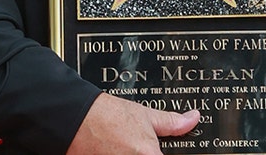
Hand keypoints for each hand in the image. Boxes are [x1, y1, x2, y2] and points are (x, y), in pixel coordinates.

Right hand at [66, 93, 199, 154]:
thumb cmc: (106, 116)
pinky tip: (115, 150)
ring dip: (130, 154)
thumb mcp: (145, 115)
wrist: (72, 119)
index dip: (163, 152)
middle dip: (149, 153)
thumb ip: (172, 122)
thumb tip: (192, 119)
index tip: (161, 149)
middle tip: (137, 145)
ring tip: (124, 146)